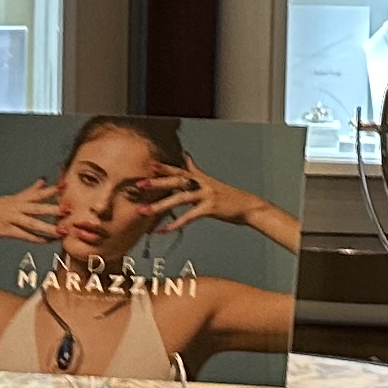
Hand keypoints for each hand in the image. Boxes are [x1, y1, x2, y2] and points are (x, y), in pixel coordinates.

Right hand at [0, 180, 63, 247]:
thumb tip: (43, 180)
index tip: (65, 186)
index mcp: (16, 199)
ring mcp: (9, 218)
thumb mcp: (9, 198)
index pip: (35, 193)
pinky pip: (23, 235)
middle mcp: (14, 207)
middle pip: (36, 207)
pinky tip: (46, 242)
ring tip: (62, 231)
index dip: (50, 190)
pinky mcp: (4, 230)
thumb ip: (28, 191)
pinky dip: (35, 239)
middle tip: (69, 210)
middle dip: (53, 208)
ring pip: (32, 223)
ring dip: (48, 227)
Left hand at [128, 163, 296, 254]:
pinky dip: (175, 224)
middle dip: (157, 182)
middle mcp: (202, 184)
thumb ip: (196, 170)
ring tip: (144, 211)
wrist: (249, 207)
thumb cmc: (229, 197)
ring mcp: (206, 195)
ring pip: (179, 198)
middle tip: (139, 184)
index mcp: (201, 178)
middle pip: (176, 180)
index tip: (149, 164)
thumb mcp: (211, 181)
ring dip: (159, 206)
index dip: (165, 167)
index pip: (179, 170)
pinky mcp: (210, 208)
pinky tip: (163, 230)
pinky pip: (189, 216)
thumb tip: (186, 156)